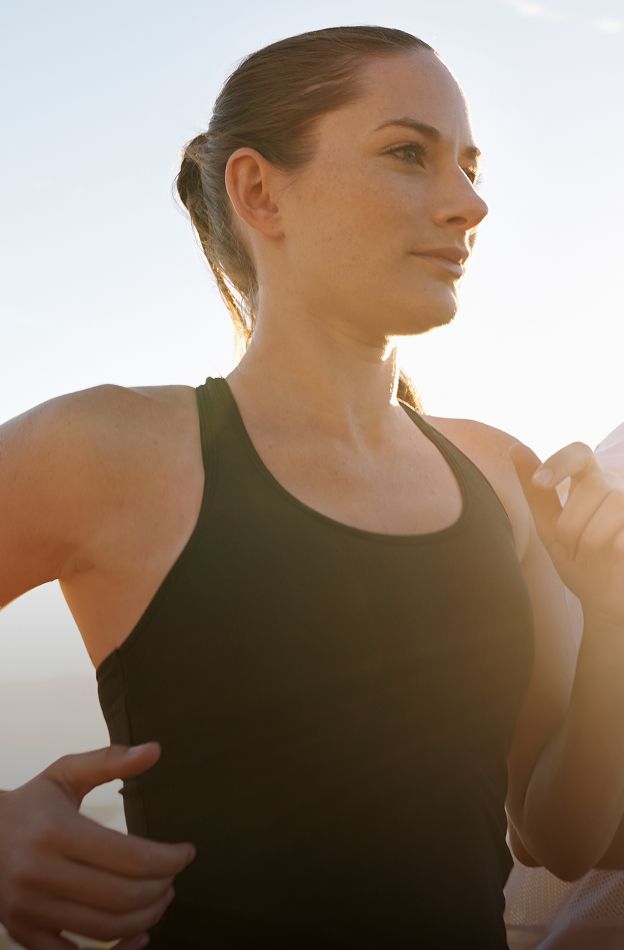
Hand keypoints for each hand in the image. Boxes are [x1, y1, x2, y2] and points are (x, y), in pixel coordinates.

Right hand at [0, 742, 195, 949]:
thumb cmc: (32, 803)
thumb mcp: (65, 773)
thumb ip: (109, 760)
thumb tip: (154, 750)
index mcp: (55, 831)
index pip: (130, 857)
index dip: (169, 859)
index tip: (187, 852)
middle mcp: (40, 874)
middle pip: (122, 896)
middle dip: (161, 889)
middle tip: (174, 877)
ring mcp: (30, 909)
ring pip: (105, 929)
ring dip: (145, 918)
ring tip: (161, 898)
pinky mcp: (24, 933)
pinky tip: (136, 936)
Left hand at [509, 440, 623, 626]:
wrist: (607, 599)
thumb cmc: (579, 559)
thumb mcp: (550, 526)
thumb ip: (536, 491)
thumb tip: (516, 449)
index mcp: (591, 481)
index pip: (578, 453)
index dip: (559, 463)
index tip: (539, 482)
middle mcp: (617, 486)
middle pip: (593, 486)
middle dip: (573, 523)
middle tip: (571, 549)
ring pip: (614, 505)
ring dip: (592, 539)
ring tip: (590, 556)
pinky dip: (615, 548)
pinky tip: (615, 557)